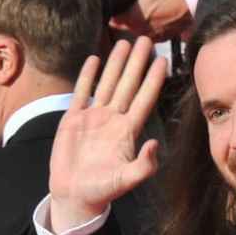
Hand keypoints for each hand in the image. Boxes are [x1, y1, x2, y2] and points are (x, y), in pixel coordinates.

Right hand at [48, 36, 166, 230]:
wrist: (74, 195)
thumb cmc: (103, 190)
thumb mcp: (127, 180)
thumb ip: (144, 166)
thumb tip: (154, 144)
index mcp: (127, 131)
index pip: (144, 99)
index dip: (153, 80)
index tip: (162, 60)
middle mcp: (113, 120)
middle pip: (128, 85)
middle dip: (136, 63)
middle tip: (145, 39)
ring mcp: (93, 118)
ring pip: (107, 84)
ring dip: (115, 64)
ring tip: (123, 43)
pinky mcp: (73, 120)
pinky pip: (82, 92)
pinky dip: (87, 76)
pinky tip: (94, 60)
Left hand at [109, 0, 191, 40]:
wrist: (191, 7)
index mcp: (132, 17)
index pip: (114, 22)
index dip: (113, 16)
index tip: (114, 11)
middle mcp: (139, 29)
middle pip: (125, 27)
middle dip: (125, 20)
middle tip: (128, 11)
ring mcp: (150, 35)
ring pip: (138, 32)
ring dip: (138, 25)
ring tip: (144, 15)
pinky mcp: (161, 38)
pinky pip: (151, 35)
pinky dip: (151, 29)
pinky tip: (155, 20)